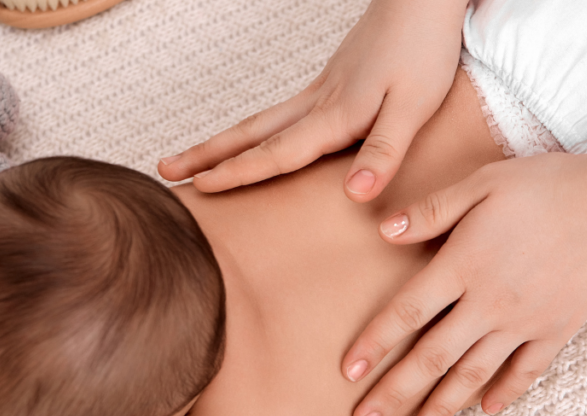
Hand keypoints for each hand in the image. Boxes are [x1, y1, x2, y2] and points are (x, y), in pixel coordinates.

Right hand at [158, 0, 468, 201]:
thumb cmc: (423, 50)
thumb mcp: (414, 106)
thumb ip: (385, 151)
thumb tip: (354, 194)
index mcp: (336, 114)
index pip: (278, 152)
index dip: (238, 172)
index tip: (199, 187)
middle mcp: (317, 102)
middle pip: (251, 134)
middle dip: (207, 156)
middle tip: (163, 171)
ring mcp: (319, 90)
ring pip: (260, 122)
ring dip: (222, 143)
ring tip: (190, 159)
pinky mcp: (329, 83)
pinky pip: (279, 115)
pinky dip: (252, 132)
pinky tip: (249, 139)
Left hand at [343, 152, 586, 415]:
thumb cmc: (545, 185)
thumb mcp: (481, 182)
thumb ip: (431, 210)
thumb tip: (382, 231)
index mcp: (463, 265)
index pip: (406, 312)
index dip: (374, 343)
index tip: (347, 372)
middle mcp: (489, 303)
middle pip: (432, 357)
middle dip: (395, 393)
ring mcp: (525, 322)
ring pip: (474, 375)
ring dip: (442, 409)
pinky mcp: (558, 330)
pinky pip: (526, 371)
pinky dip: (505, 394)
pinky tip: (486, 412)